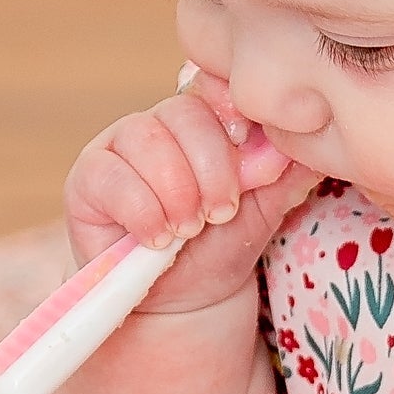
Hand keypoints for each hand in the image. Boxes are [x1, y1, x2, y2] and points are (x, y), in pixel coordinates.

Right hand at [62, 73, 318, 316]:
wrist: (178, 303)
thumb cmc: (218, 250)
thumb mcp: (262, 212)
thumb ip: (283, 175)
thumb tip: (306, 143)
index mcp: (204, 121)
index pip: (217, 90)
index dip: (235, 116)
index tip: (252, 159)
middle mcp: (159, 124)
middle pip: (185, 114)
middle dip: (212, 169)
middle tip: (221, 213)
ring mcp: (118, 146)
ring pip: (146, 139)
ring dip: (177, 192)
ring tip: (188, 230)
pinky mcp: (87, 177)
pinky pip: (112, 176)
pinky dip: (143, 211)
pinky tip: (158, 239)